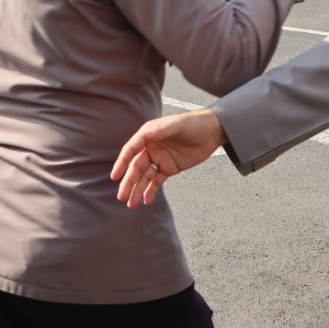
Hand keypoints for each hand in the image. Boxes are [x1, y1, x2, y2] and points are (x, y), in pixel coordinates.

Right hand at [111, 108, 226, 208]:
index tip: (115, 175)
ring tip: (131, 204)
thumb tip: (145, 134)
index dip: (122, 162)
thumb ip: (162, 130)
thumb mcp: (178, 125)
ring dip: (137, 190)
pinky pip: (157, 181)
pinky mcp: (169, 168)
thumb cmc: (194, 123)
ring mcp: (160, 159)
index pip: (131, 150)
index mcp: (148, 135)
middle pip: (136, 167)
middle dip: (128, 182)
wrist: (213, 131)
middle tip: (121, 196)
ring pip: (145, 177)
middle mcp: (151, 147)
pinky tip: (146, 201)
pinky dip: (151, 191)